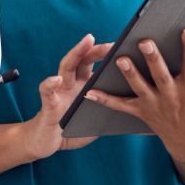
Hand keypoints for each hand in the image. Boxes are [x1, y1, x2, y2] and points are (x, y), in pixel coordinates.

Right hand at [21, 34, 113, 159]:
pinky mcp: (48, 105)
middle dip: (95, 49)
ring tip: (87, 42)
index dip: (107, 54)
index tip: (124, 47)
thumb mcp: (96, 118)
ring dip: (76, 53)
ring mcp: (59, 91)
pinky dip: (50, 84)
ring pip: (66, 67)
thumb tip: (137, 107)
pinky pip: (47, 92)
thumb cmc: (73, 128)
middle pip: (82, 60)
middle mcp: (71, 83)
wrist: (48, 143)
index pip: (94, 64)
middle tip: (111, 44)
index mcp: (83, 85)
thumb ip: (110, 108)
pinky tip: (56, 80)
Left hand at [83, 28, 184, 165]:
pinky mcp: (142, 112)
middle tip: (145, 42)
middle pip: (161, 74)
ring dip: (129, 74)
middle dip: (153, 59)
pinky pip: (120, 107)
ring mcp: (156, 105)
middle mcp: (173, 96)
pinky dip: (105, 100)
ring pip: (140, 87)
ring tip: (119, 58)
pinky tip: (89, 92)